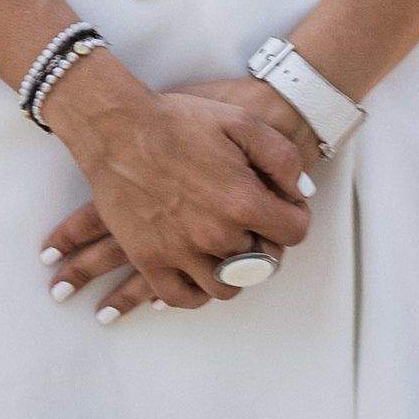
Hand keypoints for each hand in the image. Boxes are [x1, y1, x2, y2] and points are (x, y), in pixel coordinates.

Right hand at [39, 69, 315, 318]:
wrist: (117, 127)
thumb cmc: (177, 121)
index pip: (294, 233)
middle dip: (264, 243)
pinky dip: (196, 293)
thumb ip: (282, 158)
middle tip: (253, 226)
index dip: (294, 217)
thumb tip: (300, 192)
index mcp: (243, 201)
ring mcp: (181, 251)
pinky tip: (199, 274)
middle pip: (263, 261)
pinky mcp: (149, 258)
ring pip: (226, 286)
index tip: (282, 209)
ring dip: (234, 273)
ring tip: (228, 252)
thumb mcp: (242, 121)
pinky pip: (182, 297)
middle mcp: (215, 234)